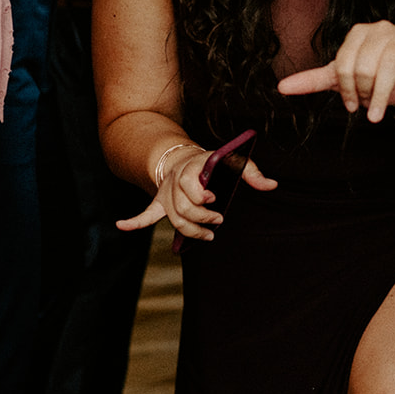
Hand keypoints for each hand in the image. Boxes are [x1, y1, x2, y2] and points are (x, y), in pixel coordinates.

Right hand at [116, 143, 278, 239]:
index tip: (214, 199)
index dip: (201, 195)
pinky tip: (122, 225)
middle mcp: (177, 180)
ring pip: (173, 217)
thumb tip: (272, 185)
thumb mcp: (234, 161)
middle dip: (200, 218)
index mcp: (193, 167)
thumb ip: (252, 172)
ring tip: (208, 236)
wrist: (186, 157)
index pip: (191, 184)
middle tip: (218, 222)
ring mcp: (167, 192)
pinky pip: (146, 213)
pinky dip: (134, 221)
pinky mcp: (161, 202)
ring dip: (188, 230)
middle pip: (183, 207)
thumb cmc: (214, 163)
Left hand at [278, 8, 394, 121]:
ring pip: (386, 68)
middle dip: (364, 94)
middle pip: (363, 68)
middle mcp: (376, 29)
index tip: (352, 106)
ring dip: (381, 96)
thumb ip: (313, 81)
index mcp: (356, 34)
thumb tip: (281, 87)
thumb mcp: (340, 80)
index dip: (347, 91)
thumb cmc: (372, 78)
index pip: (343, 65)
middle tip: (369, 105)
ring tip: (379, 112)